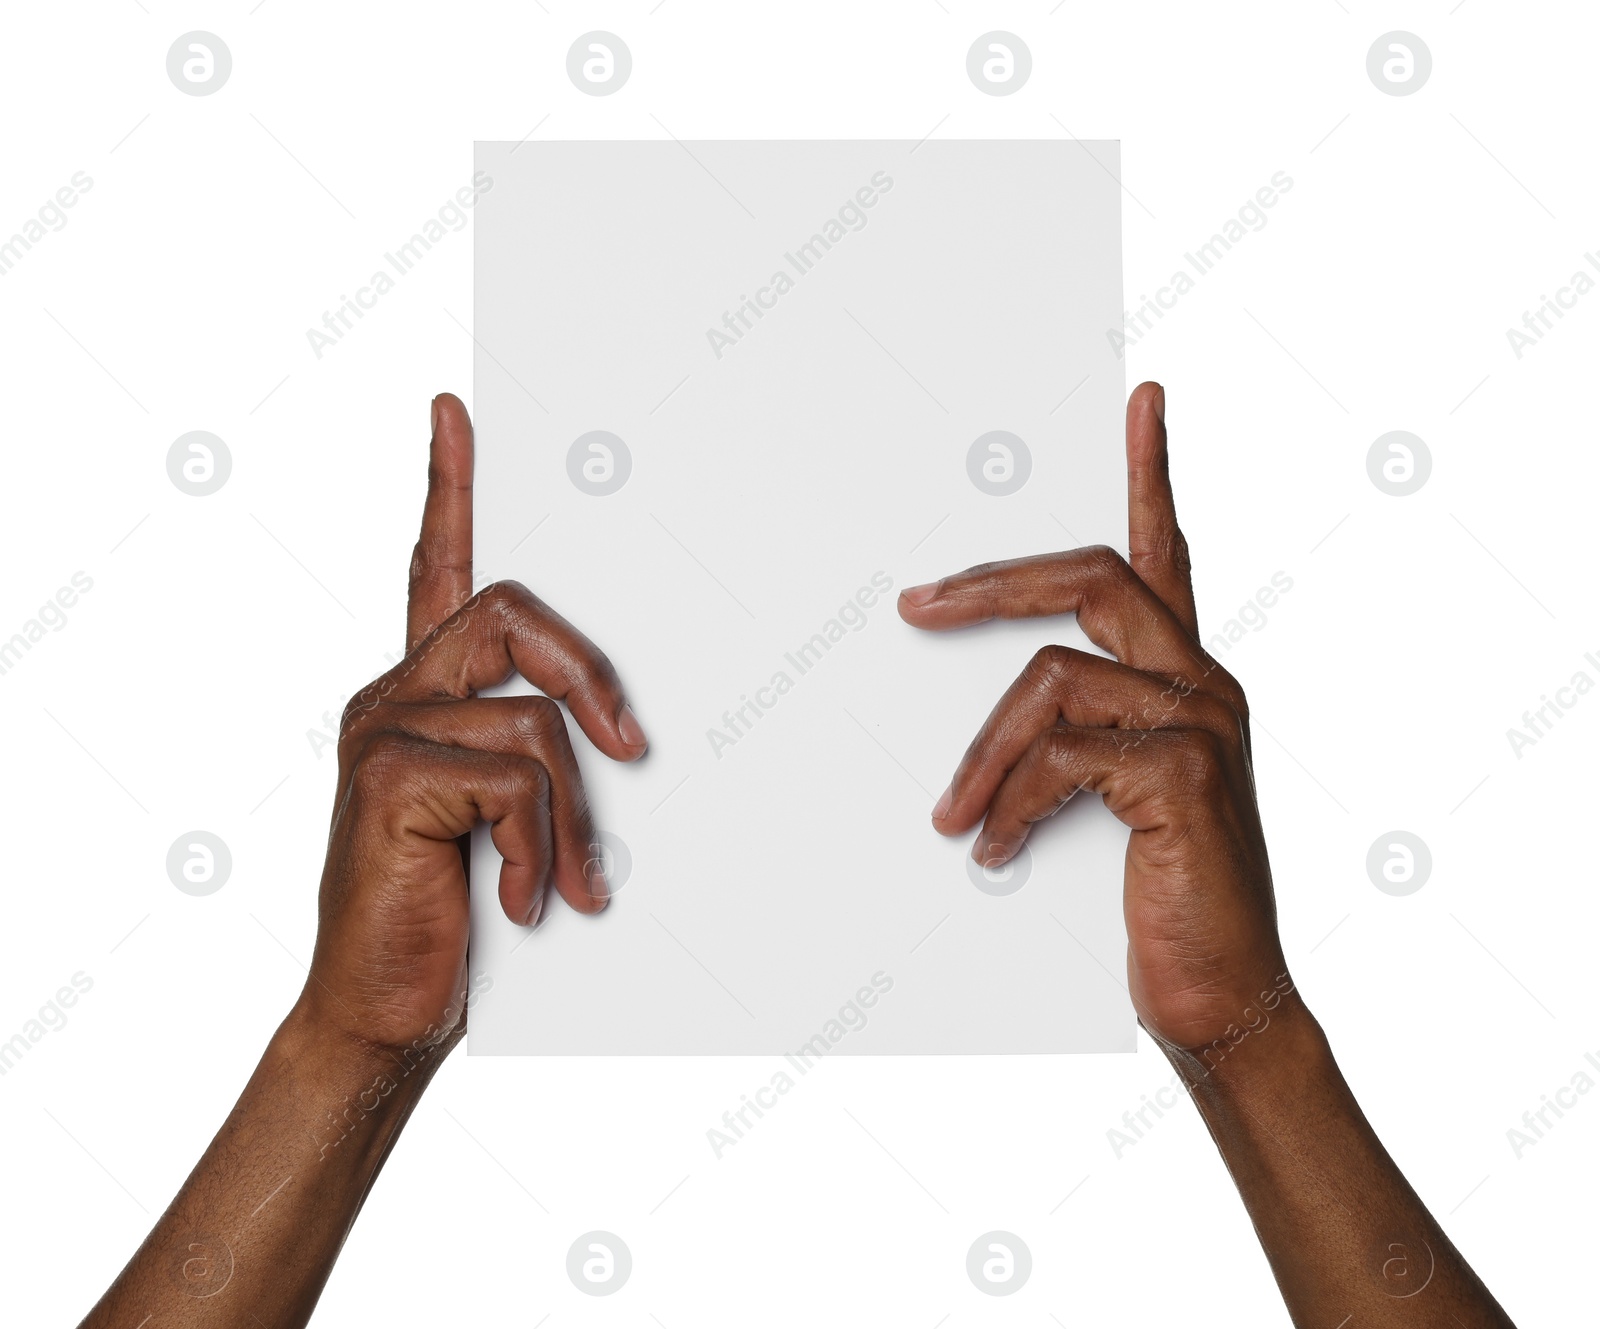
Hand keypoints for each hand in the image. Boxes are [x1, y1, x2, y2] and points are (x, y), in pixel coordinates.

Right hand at [300, 394, 647, 1052]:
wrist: (381, 1015)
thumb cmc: (456, 917)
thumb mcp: (510, 822)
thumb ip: (538, 758)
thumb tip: (625, 736)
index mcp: (422, 694)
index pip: (435, 568)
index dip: (448, 488)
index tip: (457, 412)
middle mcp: (393, 695)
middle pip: (514, 610)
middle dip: (593, 674)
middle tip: (636, 747)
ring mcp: (383, 730)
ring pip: (533, 714)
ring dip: (575, 811)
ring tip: (571, 884)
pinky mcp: (389, 777)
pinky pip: (517, 777)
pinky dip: (545, 846)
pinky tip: (526, 902)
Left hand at [898, 382, 1281, 1052]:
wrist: (1222, 995)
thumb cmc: (1163, 897)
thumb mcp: (1112, 797)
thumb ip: (1074, 734)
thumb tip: (990, 714)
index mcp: (1189, 679)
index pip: (1168, 553)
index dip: (1152, 470)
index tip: (1142, 397)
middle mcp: (1206, 683)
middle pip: (1094, 577)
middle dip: (994, 585)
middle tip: (919, 603)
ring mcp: (1202, 723)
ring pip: (1049, 681)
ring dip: (980, 755)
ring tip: (954, 818)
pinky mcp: (1181, 774)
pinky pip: (1054, 755)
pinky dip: (1004, 804)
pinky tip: (991, 850)